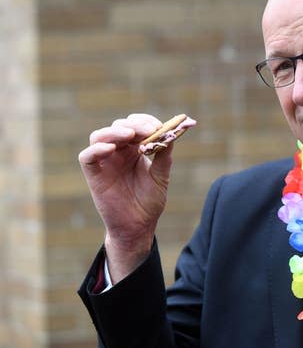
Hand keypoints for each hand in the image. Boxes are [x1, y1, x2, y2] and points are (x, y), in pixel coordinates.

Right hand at [78, 114, 171, 282]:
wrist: (139, 225)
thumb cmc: (149, 201)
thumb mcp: (161, 176)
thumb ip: (164, 155)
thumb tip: (170, 135)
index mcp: (134, 149)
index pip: (136, 125)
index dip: (145, 121)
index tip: (159, 125)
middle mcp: (118, 152)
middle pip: (119, 126)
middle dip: (135, 125)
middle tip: (149, 130)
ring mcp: (105, 162)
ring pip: (100, 136)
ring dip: (115, 131)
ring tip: (131, 135)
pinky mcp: (94, 175)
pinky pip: (87, 157)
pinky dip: (96, 149)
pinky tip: (111, 149)